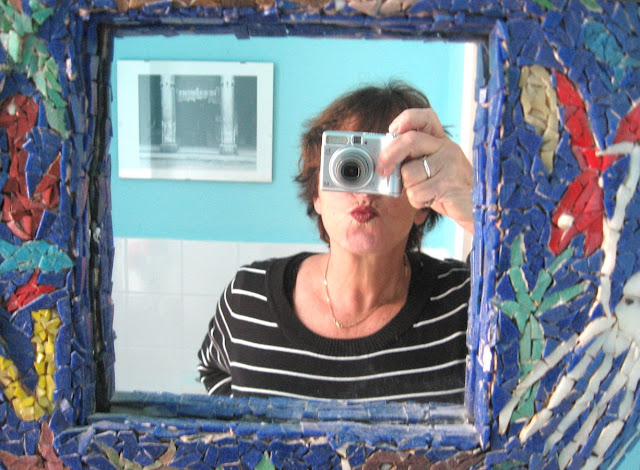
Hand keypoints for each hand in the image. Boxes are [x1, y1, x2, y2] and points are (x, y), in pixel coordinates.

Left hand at [377, 108, 473, 232]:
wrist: (478, 209)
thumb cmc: (450, 191)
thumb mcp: (433, 169)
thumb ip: (415, 159)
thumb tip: (385, 160)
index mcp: (442, 142)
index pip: (426, 117)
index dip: (406, 119)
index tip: (392, 130)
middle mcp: (447, 148)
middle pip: (410, 140)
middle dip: (389, 155)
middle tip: (382, 169)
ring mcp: (449, 165)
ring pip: (409, 173)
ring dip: (409, 188)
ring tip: (426, 192)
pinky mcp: (447, 184)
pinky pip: (416, 192)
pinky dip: (417, 201)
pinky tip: (431, 200)